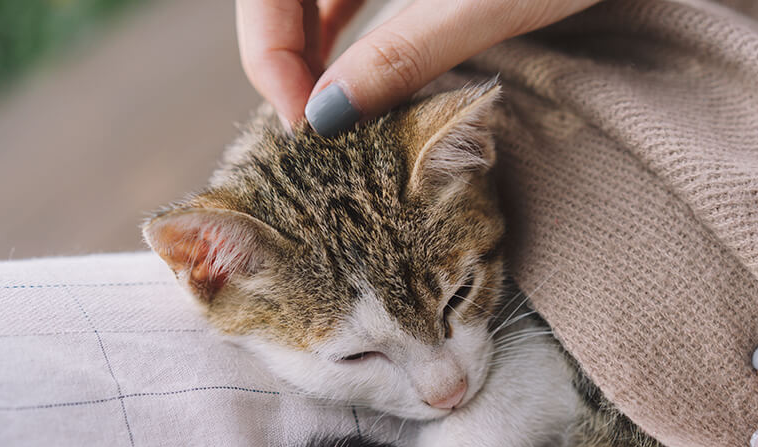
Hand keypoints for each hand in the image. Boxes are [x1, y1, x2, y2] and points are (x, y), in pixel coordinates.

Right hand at [237, 0, 600, 133]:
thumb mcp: (491, 0)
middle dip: (283, 47)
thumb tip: (326, 115)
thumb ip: (404, 50)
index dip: (266, 47)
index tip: (301, 118)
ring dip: (310, 35)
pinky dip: (343, 15)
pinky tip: (354, 60)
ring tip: (327, 105)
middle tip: (311, 124)